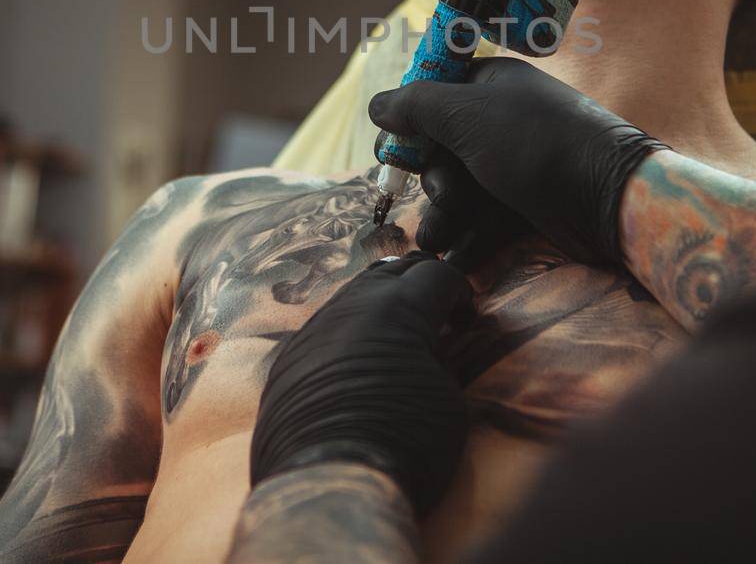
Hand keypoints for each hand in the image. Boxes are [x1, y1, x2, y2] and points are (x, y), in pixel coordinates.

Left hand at [249, 252, 472, 517]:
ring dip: (381, 303)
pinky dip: (350, 330)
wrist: (329, 485)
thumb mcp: (450, 400)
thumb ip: (444, 360)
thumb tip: (434, 349)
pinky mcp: (288, 358)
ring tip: (399, 334)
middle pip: (391, 271)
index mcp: (398, 308)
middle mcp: (350, 307)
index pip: (437, 274)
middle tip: (439, 314)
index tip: (467, 317)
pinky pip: (324, 326)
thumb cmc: (404, 443)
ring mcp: (313, 329)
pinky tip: (358, 359)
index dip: (460, 290)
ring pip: (353, 293)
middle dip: (420, 283)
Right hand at [369, 57, 667, 266]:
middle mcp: (501, 122)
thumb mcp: (467, 116)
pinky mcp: (527, 205)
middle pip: (442, 149)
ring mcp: (515, 165)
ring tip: (437, 240)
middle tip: (443, 195)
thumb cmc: (535, 142)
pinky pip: (485, 219)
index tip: (391, 152)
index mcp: (489, 87)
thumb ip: (416, 107)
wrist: (608, 195)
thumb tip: (376, 106)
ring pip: (461, 189)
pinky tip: (454, 261)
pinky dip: (468, 238)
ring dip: (444, 215)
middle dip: (432, 179)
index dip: (409, 125)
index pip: (433, 98)